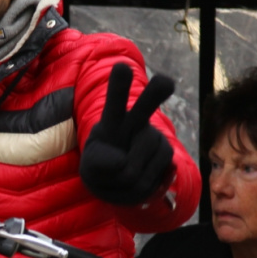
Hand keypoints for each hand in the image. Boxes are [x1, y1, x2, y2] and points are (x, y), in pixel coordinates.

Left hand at [80, 64, 175, 204]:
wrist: (120, 180)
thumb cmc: (100, 165)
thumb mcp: (90, 164)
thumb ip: (99, 162)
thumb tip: (123, 165)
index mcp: (113, 119)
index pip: (115, 100)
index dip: (119, 85)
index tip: (121, 68)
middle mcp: (136, 123)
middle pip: (146, 105)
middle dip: (155, 92)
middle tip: (165, 81)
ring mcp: (154, 138)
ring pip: (138, 165)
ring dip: (125, 182)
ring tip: (121, 176)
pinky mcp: (166, 155)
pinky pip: (151, 179)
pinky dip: (139, 189)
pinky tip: (137, 181)